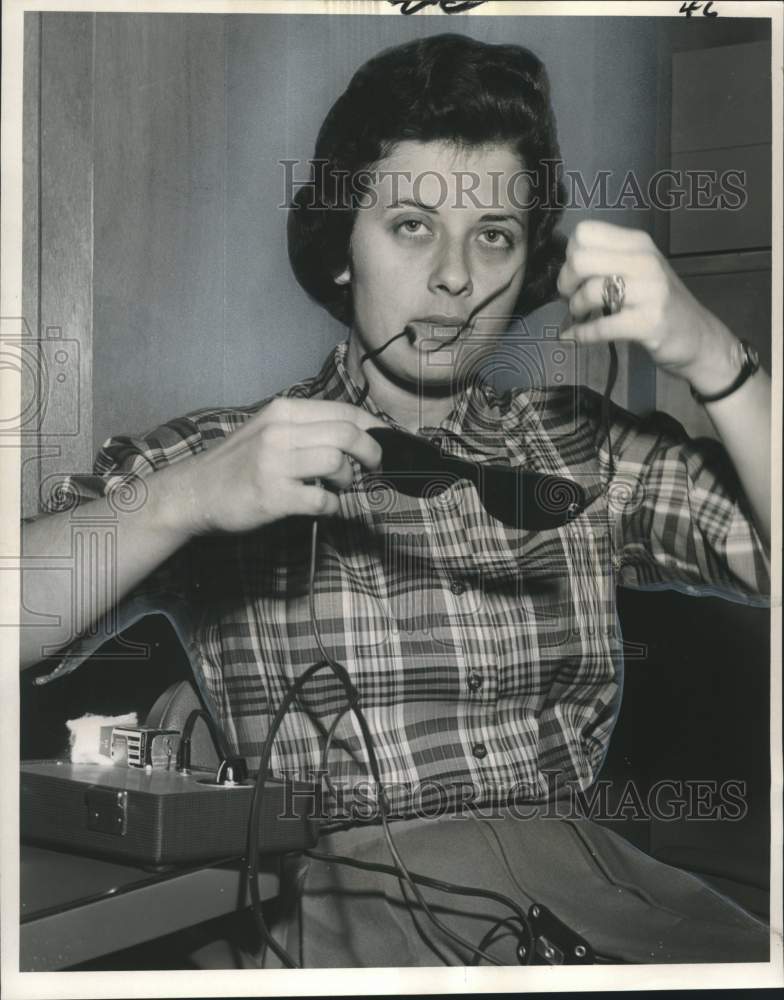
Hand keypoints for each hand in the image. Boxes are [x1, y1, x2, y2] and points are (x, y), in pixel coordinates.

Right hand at [154, 397, 385, 536]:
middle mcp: (280, 432)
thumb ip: (306, 429)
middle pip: (347, 434)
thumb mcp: (268, 430)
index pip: (344, 411)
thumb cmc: (236, 464)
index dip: (374, 426)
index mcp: (283, 412)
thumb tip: (355, 435)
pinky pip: (322, 500)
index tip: (386, 441)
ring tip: (340, 486)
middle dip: (371, 452)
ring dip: (348, 479)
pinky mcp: (272, 496)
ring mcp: (275, 464)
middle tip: (373, 467)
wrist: (194, 492)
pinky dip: (333, 506)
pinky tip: (324, 507)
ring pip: (337, 462)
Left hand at [557, 220, 740, 394]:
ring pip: (590, 291)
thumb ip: (607, 261)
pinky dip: (582, 334)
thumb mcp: (639, 270)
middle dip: (566, 282)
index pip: (586, 232)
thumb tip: (565, 267)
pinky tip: (576, 336)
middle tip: (570, 297)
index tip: (575, 274)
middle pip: (580, 259)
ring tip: (580, 316)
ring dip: (575, 309)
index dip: (570, 255)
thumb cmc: (659, 302)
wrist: (697, 336)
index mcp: (638, 243)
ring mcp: (650, 291)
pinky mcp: (649, 322)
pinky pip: (602, 326)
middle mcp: (645, 261)